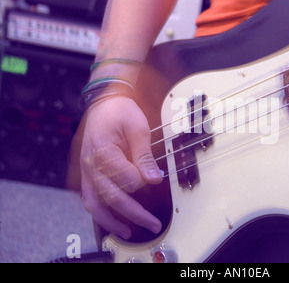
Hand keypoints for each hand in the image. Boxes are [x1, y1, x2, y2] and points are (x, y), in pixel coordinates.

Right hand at [79, 96, 162, 239]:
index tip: (154, 181)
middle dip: (133, 213)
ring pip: (95, 203)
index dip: (141, 182)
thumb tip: (153, 179)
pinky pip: (89, 198)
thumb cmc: (120, 112)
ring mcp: (86, 171)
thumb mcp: (137, 127)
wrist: (104, 104)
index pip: (124, 177)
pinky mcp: (87, 174)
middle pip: (111, 196)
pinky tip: (113, 221)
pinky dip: (100, 213)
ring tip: (129, 232)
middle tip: (152, 223)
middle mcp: (90, 163)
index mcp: (103, 149)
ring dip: (112, 221)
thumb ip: (144, 156)